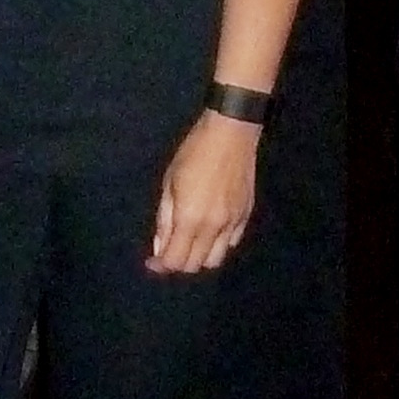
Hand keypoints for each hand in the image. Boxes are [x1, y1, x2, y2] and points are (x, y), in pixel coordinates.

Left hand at [145, 112, 260, 273]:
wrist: (231, 133)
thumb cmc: (194, 152)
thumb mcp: (169, 181)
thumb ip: (164, 218)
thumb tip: (160, 247)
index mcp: (190, 218)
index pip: (175, 260)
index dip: (161, 266)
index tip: (152, 261)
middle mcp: (213, 227)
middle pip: (195, 265)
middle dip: (178, 263)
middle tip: (169, 250)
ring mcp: (233, 223)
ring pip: (216, 260)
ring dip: (200, 258)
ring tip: (191, 243)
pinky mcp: (246, 216)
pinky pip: (231, 243)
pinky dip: (218, 245)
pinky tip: (210, 231)